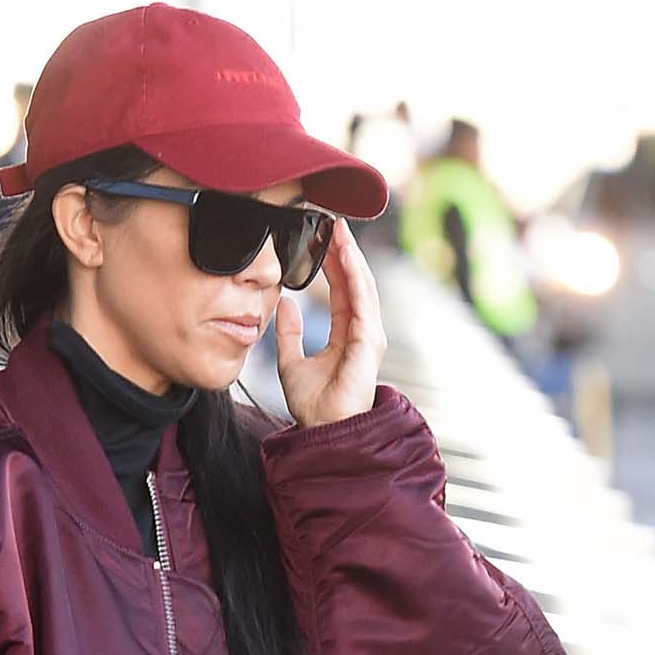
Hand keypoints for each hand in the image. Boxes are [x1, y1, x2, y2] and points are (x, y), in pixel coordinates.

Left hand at [276, 222, 386, 426]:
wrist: (323, 432)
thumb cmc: (313, 407)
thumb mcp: (290, 363)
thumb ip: (288, 334)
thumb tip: (285, 303)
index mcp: (346, 335)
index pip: (342, 290)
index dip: (333, 263)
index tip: (322, 238)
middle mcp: (362, 332)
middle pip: (354, 282)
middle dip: (344, 251)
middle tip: (332, 222)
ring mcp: (369, 336)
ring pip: (361, 285)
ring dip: (351, 256)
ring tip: (338, 229)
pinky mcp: (369, 340)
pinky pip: (361, 299)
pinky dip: (354, 275)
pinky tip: (345, 253)